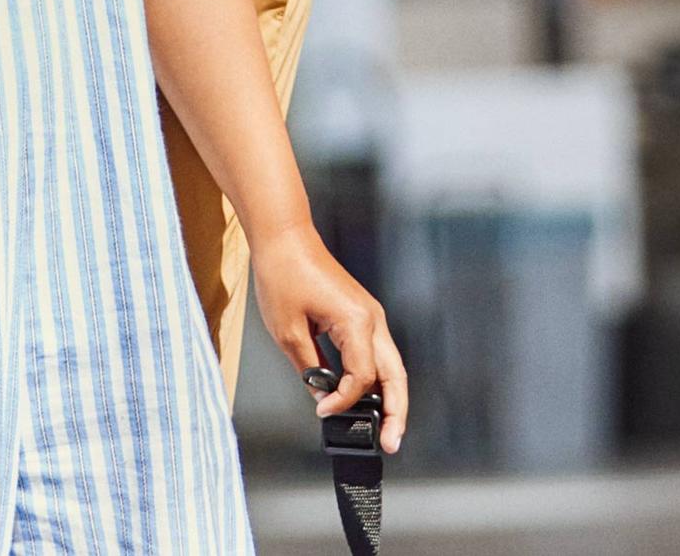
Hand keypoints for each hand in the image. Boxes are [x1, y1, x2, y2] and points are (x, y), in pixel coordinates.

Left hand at [254, 221, 406, 453]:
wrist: (284, 237)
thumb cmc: (284, 274)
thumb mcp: (288, 331)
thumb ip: (310, 368)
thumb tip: (322, 395)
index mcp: (356, 322)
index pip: (362, 377)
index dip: (344, 401)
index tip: (323, 411)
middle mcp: (371, 319)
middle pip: (395, 376)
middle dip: (396, 412)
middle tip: (390, 442)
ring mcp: (370, 315)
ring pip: (391, 366)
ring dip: (390, 397)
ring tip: (386, 428)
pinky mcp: (361, 315)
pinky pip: (377, 353)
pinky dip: (375, 378)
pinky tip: (366, 397)